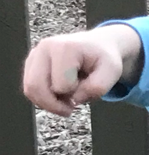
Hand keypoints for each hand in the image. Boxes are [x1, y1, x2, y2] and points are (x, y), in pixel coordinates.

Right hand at [22, 25, 141, 116]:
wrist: (98, 46)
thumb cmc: (104, 59)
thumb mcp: (112, 72)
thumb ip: (98, 87)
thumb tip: (75, 99)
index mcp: (65, 48)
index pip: (62, 85)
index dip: (76, 95)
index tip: (87, 89)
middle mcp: (45, 47)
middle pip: (36, 87)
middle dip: (54, 105)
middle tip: (71, 108)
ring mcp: (35, 54)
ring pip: (30, 90)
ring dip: (48, 103)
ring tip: (67, 99)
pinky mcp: (31, 62)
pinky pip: (30, 88)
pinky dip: (43, 98)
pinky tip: (60, 94)